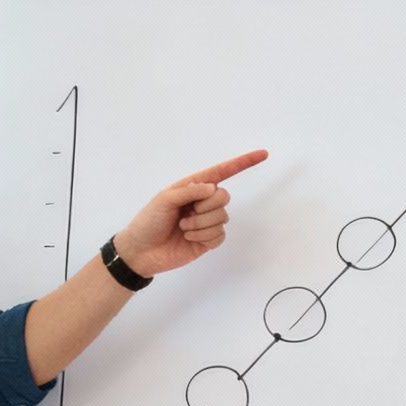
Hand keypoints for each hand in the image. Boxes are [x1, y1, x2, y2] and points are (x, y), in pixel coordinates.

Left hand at [110, 149, 268, 277]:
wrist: (141, 252)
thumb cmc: (148, 221)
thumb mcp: (164, 199)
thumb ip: (190, 191)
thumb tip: (212, 189)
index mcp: (193, 187)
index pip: (222, 172)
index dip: (243, 163)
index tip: (263, 154)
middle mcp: (202, 202)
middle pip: (224, 196)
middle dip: (206, 207)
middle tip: (186, 214)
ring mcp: (207, 222)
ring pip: (222, 217)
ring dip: (201, 224)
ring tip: (183, 228)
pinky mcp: (208, 240)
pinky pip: (220, 235)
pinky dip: (204, 237)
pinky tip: (190, 239)